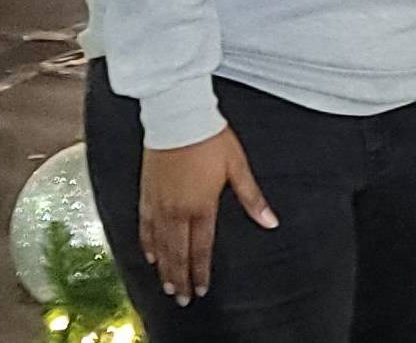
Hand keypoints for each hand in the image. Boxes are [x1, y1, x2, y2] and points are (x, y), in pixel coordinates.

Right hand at [139, 127, 275, 303]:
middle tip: (182, 298)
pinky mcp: (147, 193)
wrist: (178, 116)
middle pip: (178, 253)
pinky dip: (147, 244)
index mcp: (202, 206)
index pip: (201, 248)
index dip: (201, 271)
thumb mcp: (237, 166)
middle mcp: (179, 210)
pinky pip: (145, 226)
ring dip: (164, 268)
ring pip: (160, 245)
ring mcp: (160, 203)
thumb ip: (252, 198)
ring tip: (167, 286)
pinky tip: (149, 255)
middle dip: (181, 278)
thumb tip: (271, 220)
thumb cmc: (210, 138)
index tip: (202, 288)